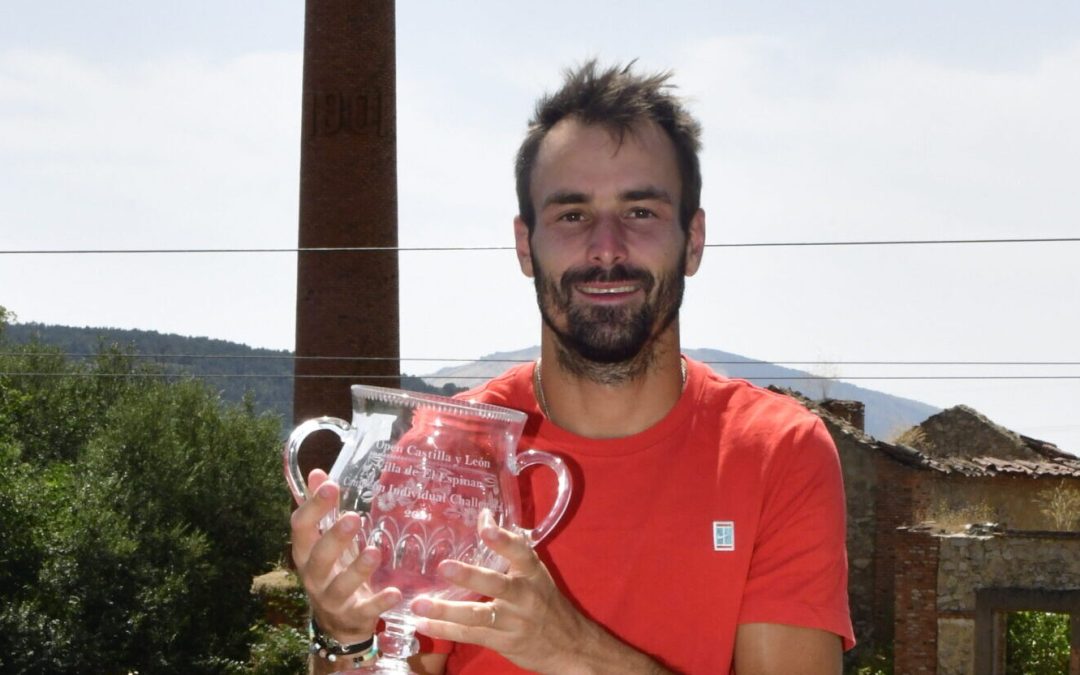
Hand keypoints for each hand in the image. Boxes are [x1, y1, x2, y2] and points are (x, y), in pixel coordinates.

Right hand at [290, 469, 401, 643]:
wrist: (339, 623)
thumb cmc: (334, 571)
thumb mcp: (326, 540)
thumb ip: (324, 509)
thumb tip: (317, 473)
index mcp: (306, 553)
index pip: (301, 528)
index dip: (313, 507)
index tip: (330, 486)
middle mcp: (314, 577)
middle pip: (318, 557)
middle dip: (334, 537)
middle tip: (353, 518)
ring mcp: (332, 599)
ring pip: (340, 585)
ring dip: (357, 569)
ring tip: (373, 551)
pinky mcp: (353, 616)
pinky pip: (365, 610)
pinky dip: (379, 602)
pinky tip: (394, 592)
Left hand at [409, 510, 594, 673]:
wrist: (569, 645)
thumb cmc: (546, 602)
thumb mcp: (535, 573)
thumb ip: (510, 549)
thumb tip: (484, 515)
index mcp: (532, 573)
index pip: (520, 552)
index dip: (503, 539)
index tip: (484, 525)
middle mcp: (525, 596)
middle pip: (497, 585)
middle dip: (470, 576)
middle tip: (443, 567)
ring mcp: (513, 621)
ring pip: (477, 615)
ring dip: (446, 610)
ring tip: (419, 604)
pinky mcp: (502, 642)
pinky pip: (471, 635)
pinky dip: (445, 631)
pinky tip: (423, 625)